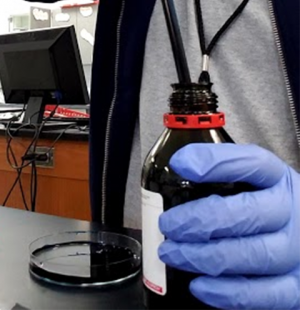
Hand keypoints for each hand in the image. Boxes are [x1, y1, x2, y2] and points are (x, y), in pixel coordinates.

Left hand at [157, 143, 299, 309]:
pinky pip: (263, 294)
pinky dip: (227, 292)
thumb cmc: (270, 205)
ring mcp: (296, 250)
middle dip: (199, 220)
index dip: (214, 162)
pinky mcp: (296, 287)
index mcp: (278, 178)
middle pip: (247, 213)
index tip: (180, 164)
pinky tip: (199, 285)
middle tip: (168, 224)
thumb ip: (221, 171)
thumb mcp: (254, 179)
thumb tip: (177, 165)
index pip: (251, 162)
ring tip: (172, 252)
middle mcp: (290, 211)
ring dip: (204, 256)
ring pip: (252, 255)